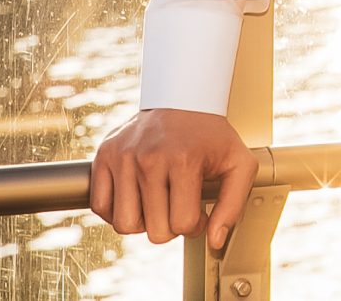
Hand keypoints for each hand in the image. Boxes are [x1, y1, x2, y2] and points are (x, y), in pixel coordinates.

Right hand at [88, 107, 257, 252]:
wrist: (183, 98)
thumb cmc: (211, 135)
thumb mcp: (239, 163)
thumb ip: (233, 205)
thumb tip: (215, 241)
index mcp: (184, 161)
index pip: (183, 224)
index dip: (196, 225)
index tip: (200, 209)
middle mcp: (150, 158)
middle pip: (154, 230)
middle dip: (171, 226)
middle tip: (179, 205)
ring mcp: (124, 157)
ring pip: (125, 224)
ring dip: (144, 222)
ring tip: (158, 203)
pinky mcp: (105, 156)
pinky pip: (101, 207)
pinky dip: (117, 211)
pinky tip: (137, 198)